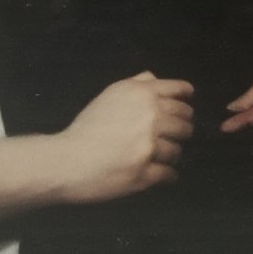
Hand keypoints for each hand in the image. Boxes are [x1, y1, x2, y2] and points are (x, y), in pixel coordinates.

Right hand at [55, 72, 193, 203]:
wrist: (65, 160)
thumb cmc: (86, 126)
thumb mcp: (110, 94)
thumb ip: (136, 83)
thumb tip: (155, 78)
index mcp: (143, 94)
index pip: (180, 91)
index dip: (187, 99)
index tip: (187, 105)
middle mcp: (151, 116)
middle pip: (185, 121)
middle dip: (182, 128)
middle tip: (176, 135)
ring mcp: (149, 145)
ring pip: (178, 149)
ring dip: (174, 153)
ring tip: (165, 156)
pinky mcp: (145, 172)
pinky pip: (169, 173)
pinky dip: (169, 175)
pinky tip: (164, 174)